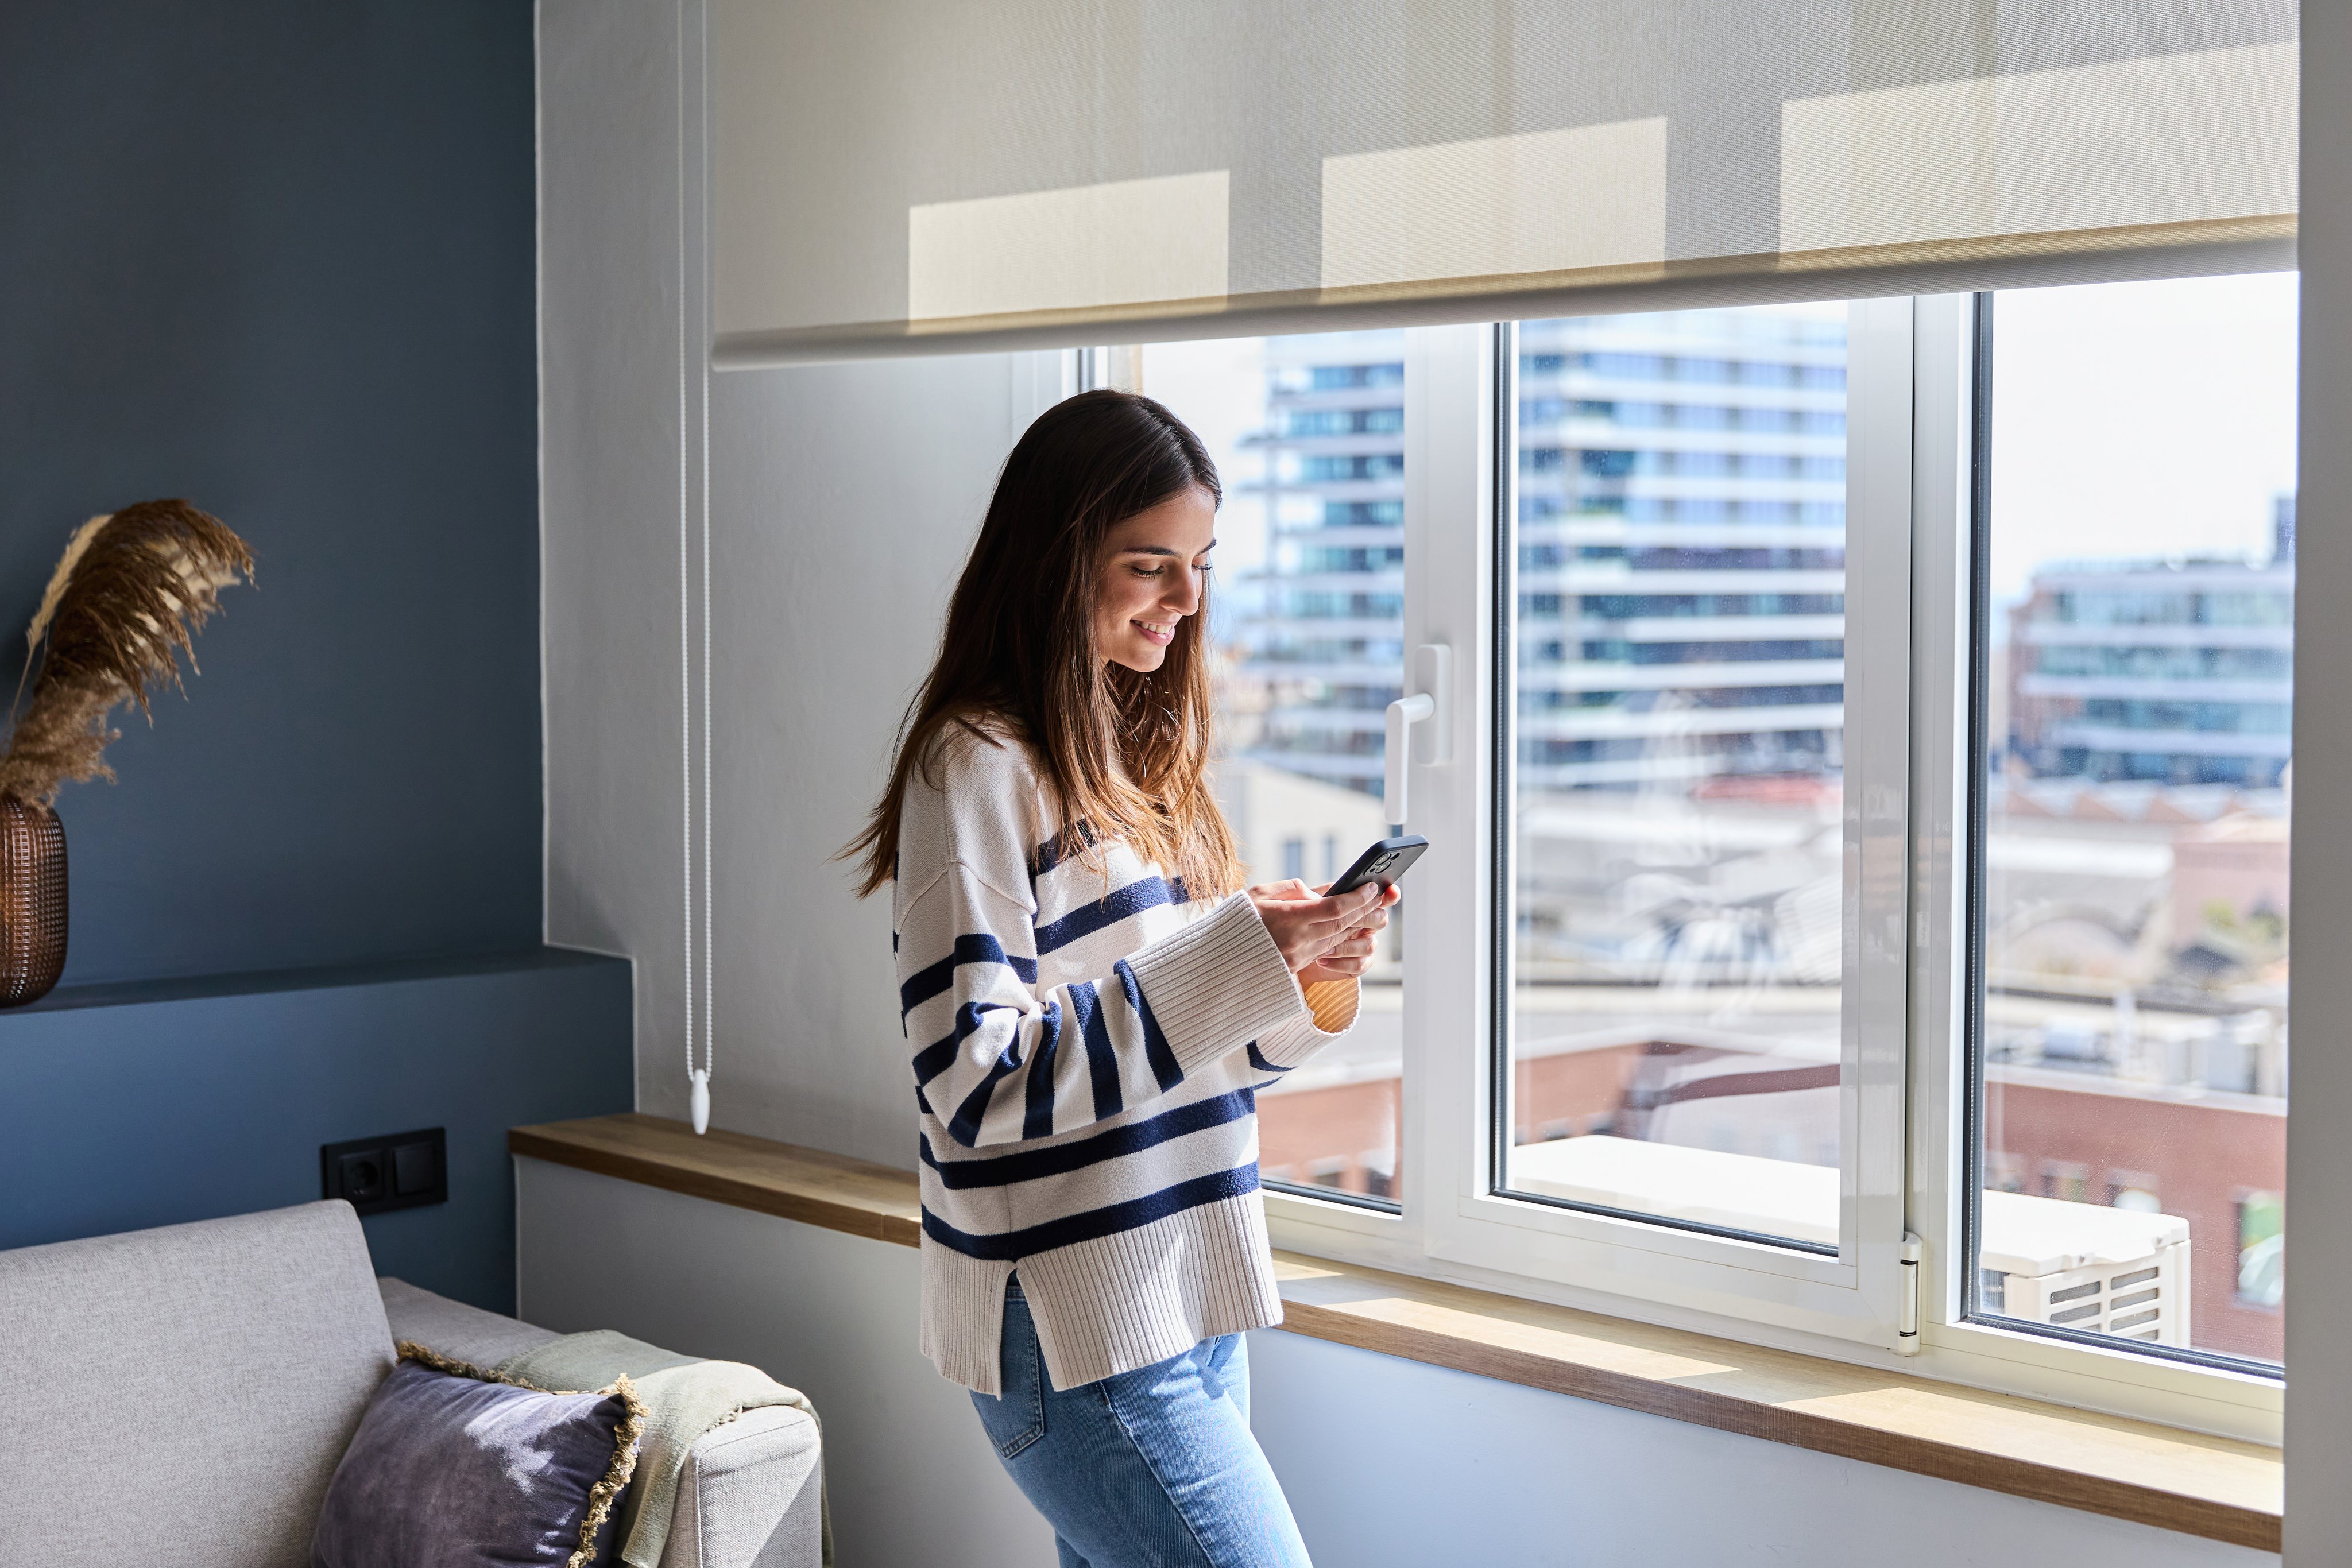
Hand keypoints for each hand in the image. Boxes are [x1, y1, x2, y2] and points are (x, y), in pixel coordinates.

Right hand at [1247, 879, 1398, 980]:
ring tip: (1372, 909)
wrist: (1220, 959)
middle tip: (1380, 895)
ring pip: (1339, 938)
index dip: (1357, 897)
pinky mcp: (1298, 966)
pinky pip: (1328, 949)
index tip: (1372, 886)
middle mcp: (1299, 940)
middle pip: (1343, 923)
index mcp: (1289, 918)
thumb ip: (1292, 889)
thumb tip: (1320, 893)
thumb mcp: (1259, 894)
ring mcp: (1300, 956)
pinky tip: (1351, 926)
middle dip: (1365, 908)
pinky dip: (1342, 936)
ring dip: (1358, 923)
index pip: (1335, 907)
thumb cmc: (1238, 920)